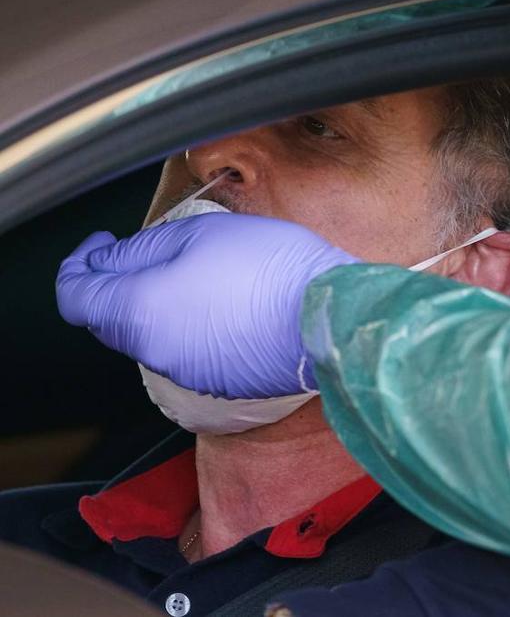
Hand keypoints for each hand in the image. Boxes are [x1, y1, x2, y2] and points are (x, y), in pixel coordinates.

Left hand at [56, 213, 357, 398]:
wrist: (327, 315)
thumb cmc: (270, 267)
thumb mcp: (199, 233)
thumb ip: (141, 248)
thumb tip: (106, 260)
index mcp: (139, 309)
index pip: (74, 295)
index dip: (77, 264)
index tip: (99, 244)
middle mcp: (153, 349)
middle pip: (109, 318)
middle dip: (118, 283)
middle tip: (151, 251)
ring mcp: (184, 371)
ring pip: (149, 335)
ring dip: (158, 305)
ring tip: (200, 273)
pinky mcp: (215, 382)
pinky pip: (185, 352)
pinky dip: (190, 327)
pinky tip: (226, 303)